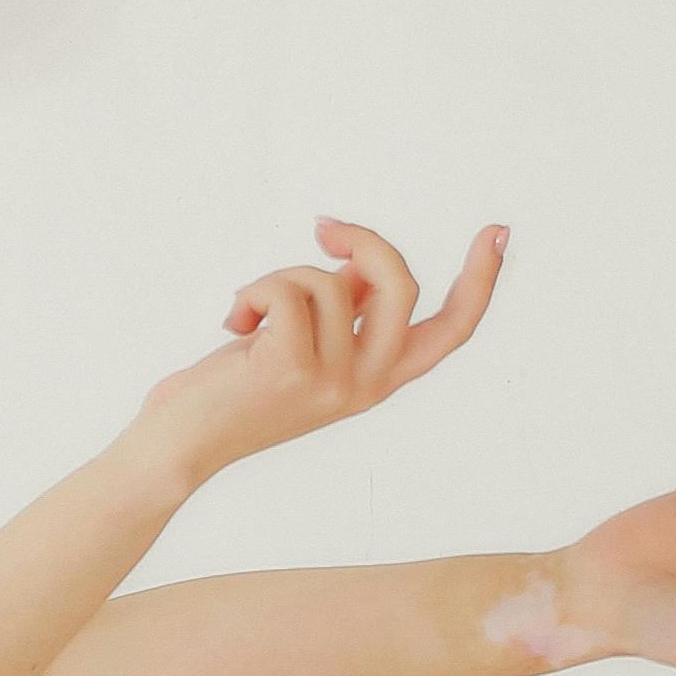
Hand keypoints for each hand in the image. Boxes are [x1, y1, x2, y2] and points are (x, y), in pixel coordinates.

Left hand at [131, 220, 505, 480]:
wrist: (178, 448)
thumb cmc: (233, 391)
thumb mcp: (304, 346)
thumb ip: (343, 311)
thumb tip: (362, 263)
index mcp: (378, 379)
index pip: (450, 330)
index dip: (481, 281)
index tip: (497, 232)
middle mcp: (366, 385)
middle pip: (402, 286)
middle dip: (366, 240)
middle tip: (324, 226)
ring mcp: (334, 381)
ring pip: (328, 281)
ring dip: (278, 279)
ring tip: (247, 315)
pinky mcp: (294, 370)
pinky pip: (288, 291)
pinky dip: (253, 293)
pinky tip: (233, 323)